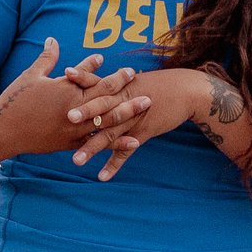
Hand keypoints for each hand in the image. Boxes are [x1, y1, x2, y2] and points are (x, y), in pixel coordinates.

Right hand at [0, 40, 130, 161]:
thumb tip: (53, 39)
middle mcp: (73, 109)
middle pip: (106, 97)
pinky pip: (98, 143)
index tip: (124, 67)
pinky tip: (135, 140)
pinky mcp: (70, 144)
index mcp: (65, 90)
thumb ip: (46, 58)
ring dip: (129, 111)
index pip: (93, 78)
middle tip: (142, 81)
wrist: (1, 132)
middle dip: (125, 88)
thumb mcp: (30, 76)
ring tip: (146, 105)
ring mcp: (73, 128)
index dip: (110, 72)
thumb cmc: (14, 101)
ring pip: (107, 119)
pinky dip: (117, 142)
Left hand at [68, 67, 206, 180]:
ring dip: (93, 148)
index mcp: (119, 87)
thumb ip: (107, 83)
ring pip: (110, 135)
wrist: (187, 91)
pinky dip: (114, 165)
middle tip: (67, 119)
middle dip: (86, 112)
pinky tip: (102, 177)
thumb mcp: (132, 80)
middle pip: (103, 107)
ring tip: (75, 161)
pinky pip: (126, 151)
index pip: (99, 81)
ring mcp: (133, 119)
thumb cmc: (154, 84)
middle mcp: (124, 103)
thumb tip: (82, 78)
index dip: (83, 78)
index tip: (64, 74)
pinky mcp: (143, 133)